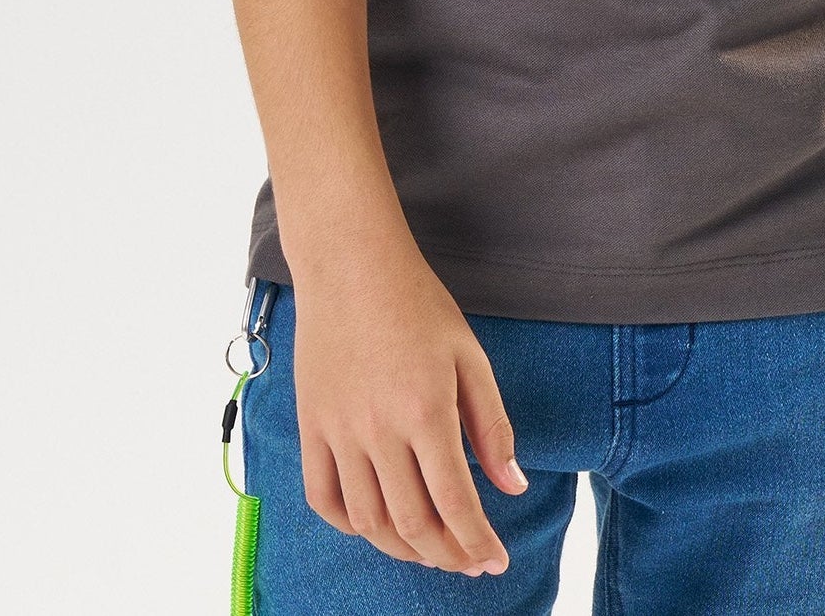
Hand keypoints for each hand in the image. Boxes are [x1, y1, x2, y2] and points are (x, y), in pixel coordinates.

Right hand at [289, 223, 528, 574]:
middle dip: (446, 555)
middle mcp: (379, 430)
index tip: (496, 562)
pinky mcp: (310, 426)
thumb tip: (514, 486)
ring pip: (368, 520)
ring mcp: (339, 431)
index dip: (477, 542)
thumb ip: (492, 424)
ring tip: (429, 549)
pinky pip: (323, 497)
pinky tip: (375, 524)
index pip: (455, 503)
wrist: (350, 264)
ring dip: (402, 548)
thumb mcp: (469, 355)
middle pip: (412, 523)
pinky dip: (349, 524)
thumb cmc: (418, 303)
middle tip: (469, 561)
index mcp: (426, 411)